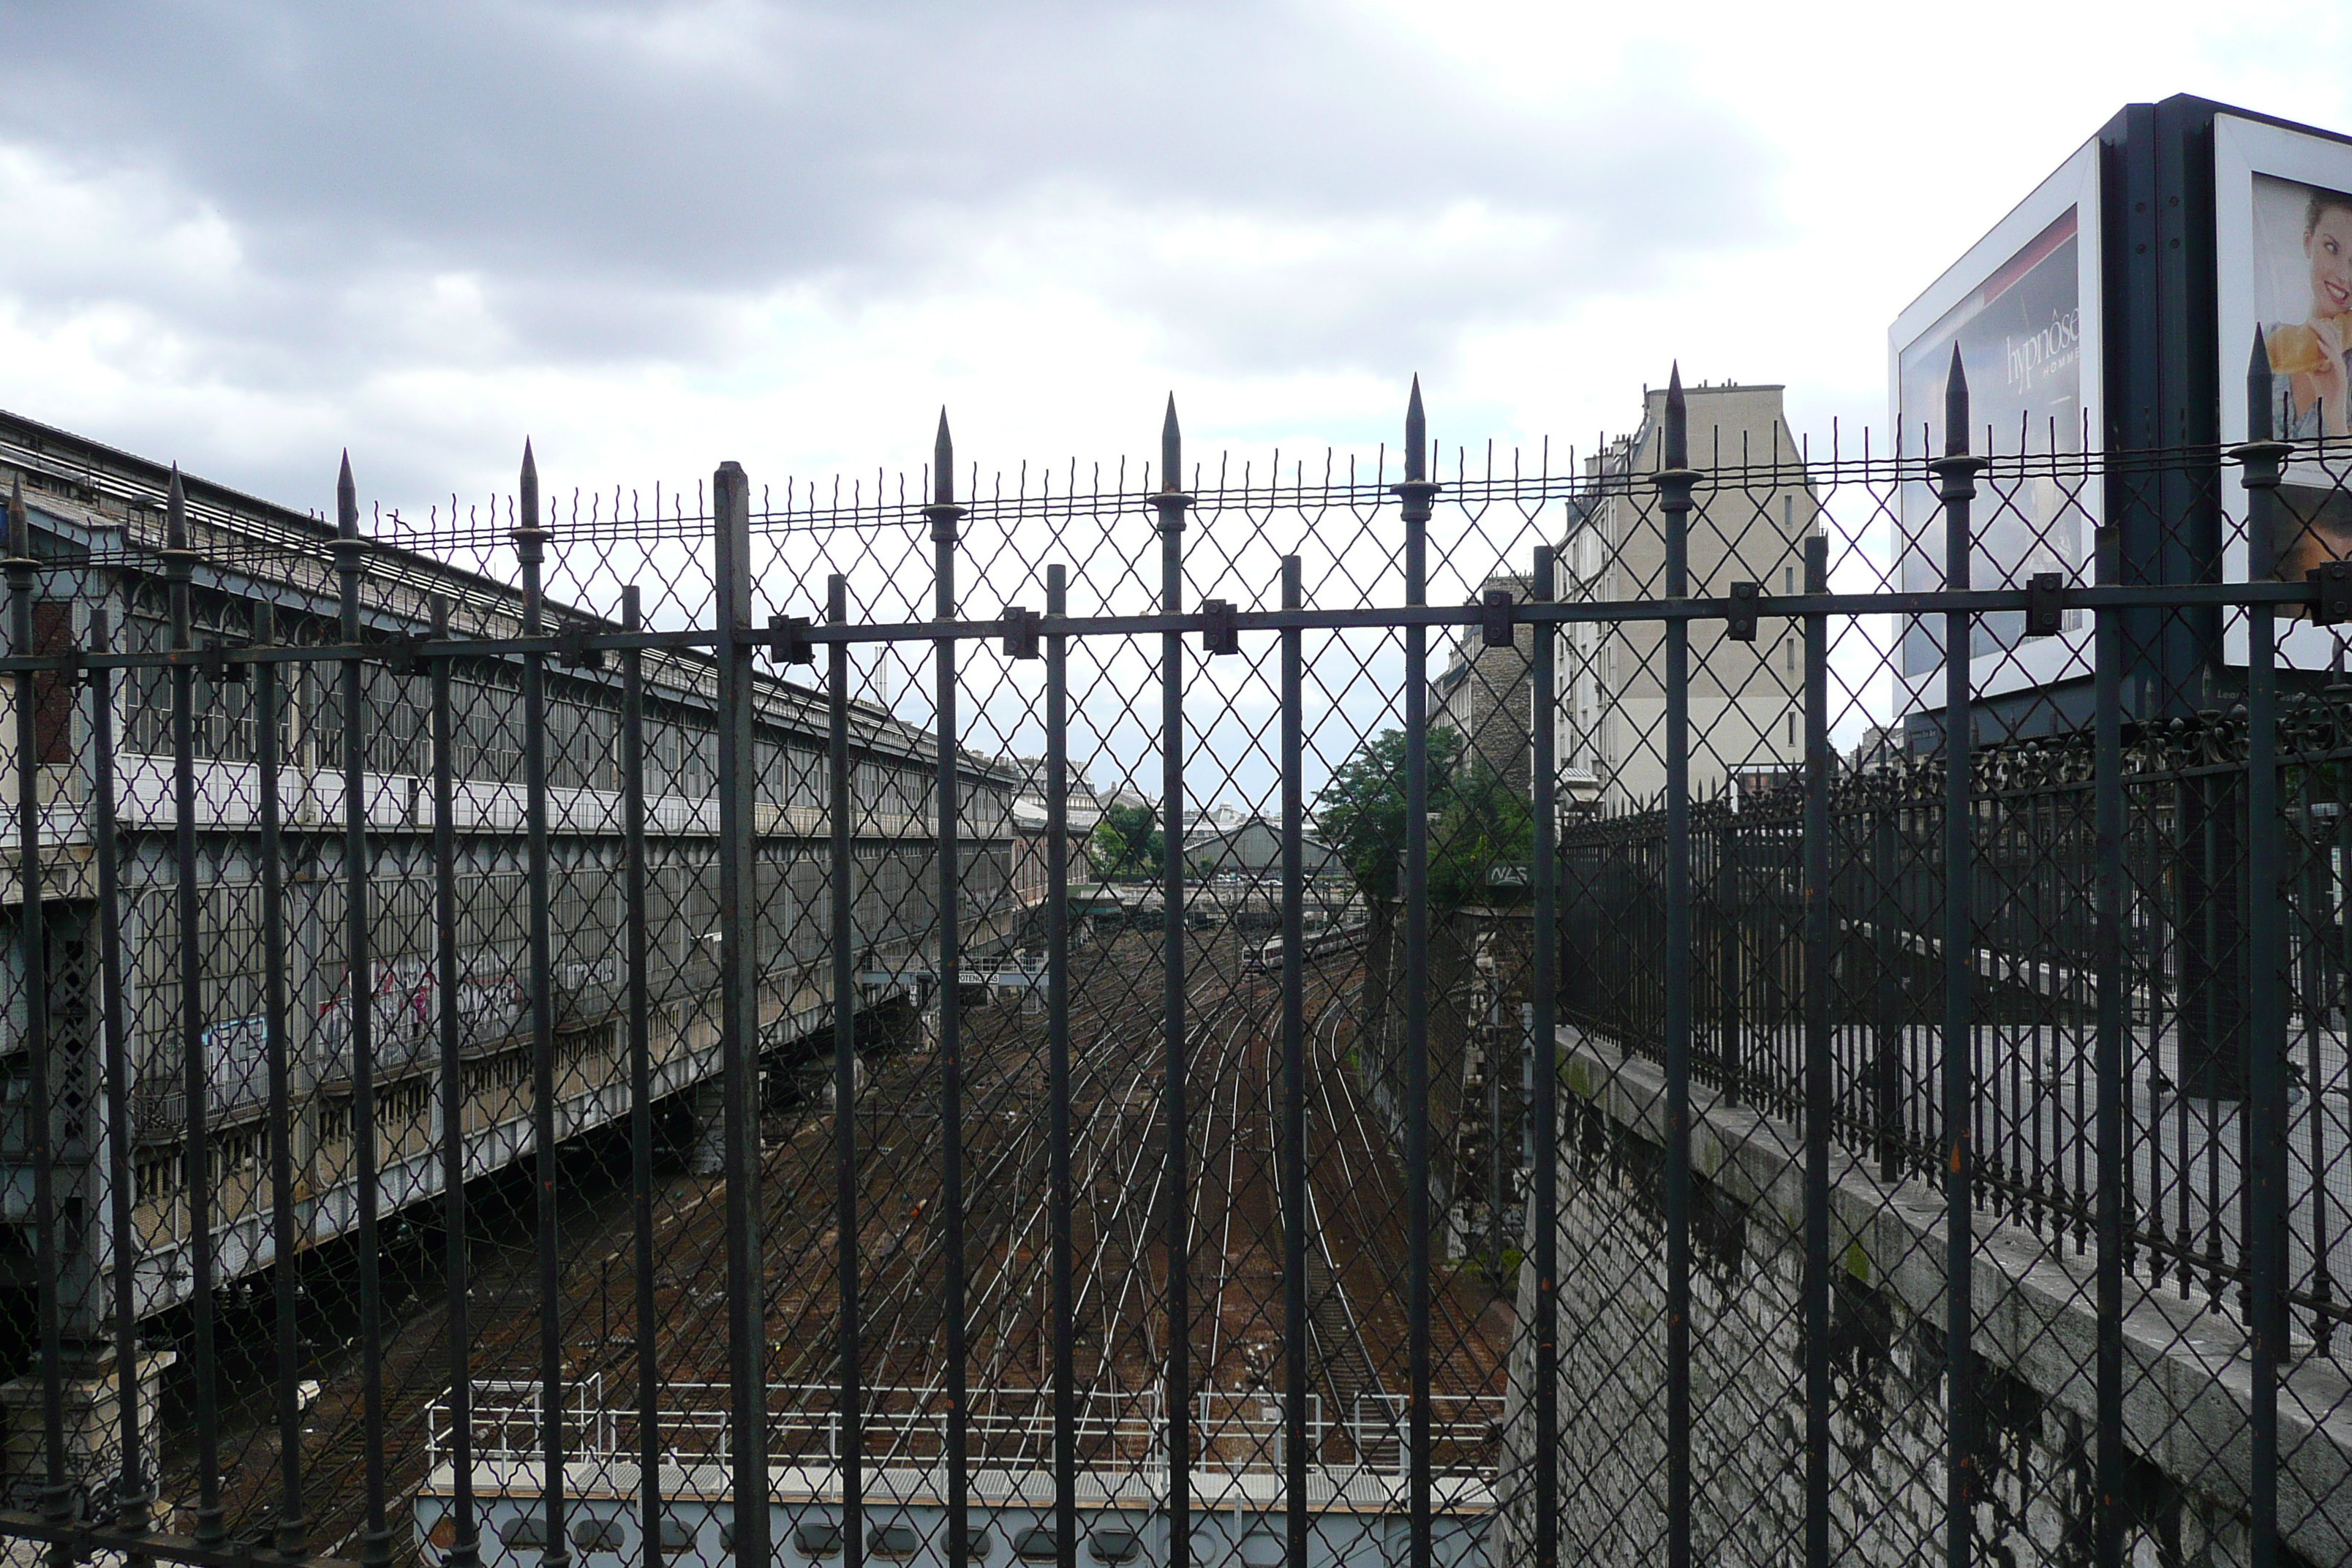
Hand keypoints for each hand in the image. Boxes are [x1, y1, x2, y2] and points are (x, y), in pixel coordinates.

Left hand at [2311, 317, 2348, 435]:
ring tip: (2314, 326)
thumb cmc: (2325, 393)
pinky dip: (2326, 351)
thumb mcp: (2315, 377)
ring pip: (2334, 347)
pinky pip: (2334, 360)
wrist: (2332, 409)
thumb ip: (2310, 367)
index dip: (2322, 332)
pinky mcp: (2341, 374)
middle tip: (2310, 319)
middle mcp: (2339, 361)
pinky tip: (2319, 343)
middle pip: (2332, 341)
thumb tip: (2300, 361)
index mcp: (2334, 361)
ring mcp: (2341, 367)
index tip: (2311, 322)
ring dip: (2323, 335)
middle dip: (2321, 329)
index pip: (2329, 342)